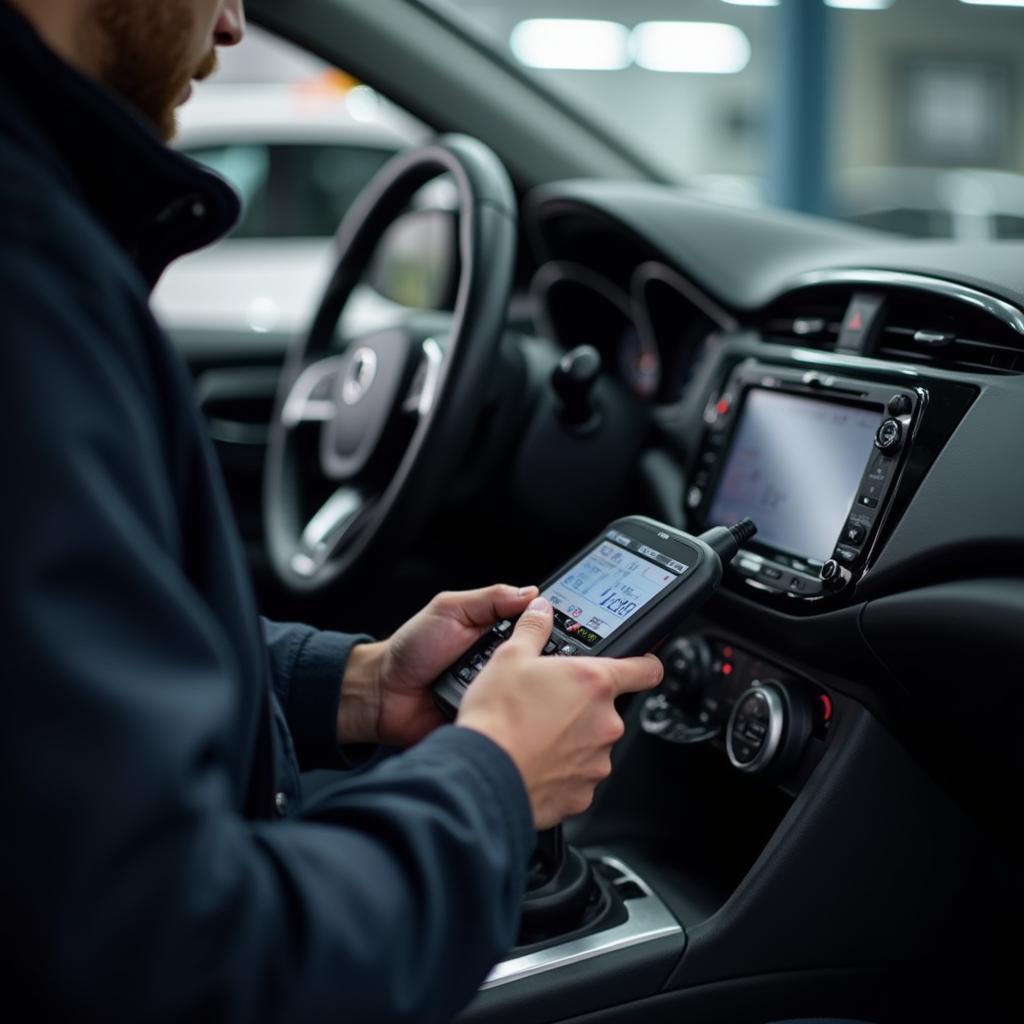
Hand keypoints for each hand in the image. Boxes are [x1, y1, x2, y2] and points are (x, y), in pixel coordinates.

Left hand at [337, 584, 539, 747]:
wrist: (383, 693)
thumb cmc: (411, 649)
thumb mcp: (449, 609)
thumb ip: (489, 599)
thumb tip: (531, 593)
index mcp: (496, 632)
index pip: (535, 628)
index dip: (550, 627)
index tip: (566, 625)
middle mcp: (500, 662)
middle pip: (537, 661)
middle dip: (538, 660)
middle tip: (537, 657)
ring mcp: (495, 691)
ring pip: (526, 691)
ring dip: (521, 688)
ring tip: (516, 684)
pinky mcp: (488, 717)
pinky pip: (508, 718)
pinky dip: (506, 712)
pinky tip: (507, 710)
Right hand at [456, 597, 662, 828]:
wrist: (483, 774)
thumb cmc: (497, 717)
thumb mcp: (509, 657)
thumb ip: (533, 629)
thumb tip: (541, 610)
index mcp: (594, 683)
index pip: (645, 669)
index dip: (645, 664)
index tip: (642, 665)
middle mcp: (605, 722)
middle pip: (606, 709)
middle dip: (582, 707)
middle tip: (547, 705)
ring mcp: (596, 761)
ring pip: (591, 744)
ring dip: (571, 739)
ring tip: (534, 735)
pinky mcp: (582, 794)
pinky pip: (577, 777)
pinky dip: (560, 770)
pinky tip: (533, 760)